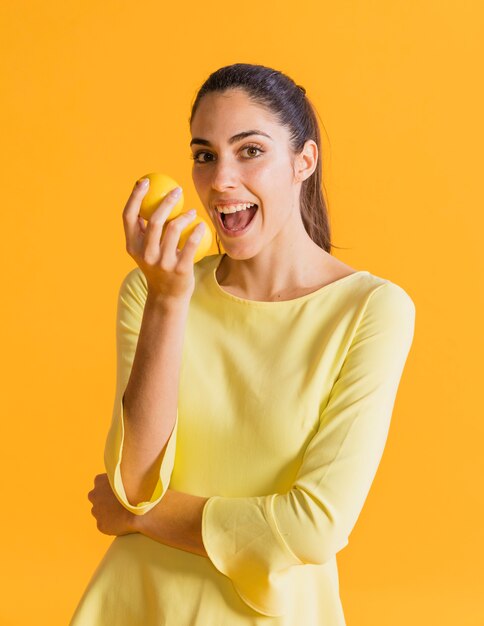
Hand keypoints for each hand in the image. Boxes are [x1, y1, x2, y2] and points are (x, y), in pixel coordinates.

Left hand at [87, 473, 137, 535]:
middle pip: (97, 497)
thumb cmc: (138, 490)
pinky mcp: (101, 525)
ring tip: (124, 512)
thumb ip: (120, 476)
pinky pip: (105, 524)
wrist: (141, 511)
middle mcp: (94, 495)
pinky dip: (112, 523)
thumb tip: (122, 476)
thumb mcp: (128, 476)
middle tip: (120, 501)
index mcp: (100, 480)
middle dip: (105, 499)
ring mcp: (96, 511)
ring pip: (100, 511)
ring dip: (108, 511)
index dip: (110, 486)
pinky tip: (123, 521)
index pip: (100, 482)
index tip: (119, 489)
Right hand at [123, 179, 204, 302]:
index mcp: (132, 246)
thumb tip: (146, 196)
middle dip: (167, 200)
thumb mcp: (144, 250)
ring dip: (185, 215)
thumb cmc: (157, 266)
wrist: (167, 296)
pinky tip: (201, 224)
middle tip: (178, 190)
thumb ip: (143, 229)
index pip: (128, 216)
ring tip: (192, 212)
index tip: (145, 181)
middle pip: (155, 220)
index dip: (135, 196)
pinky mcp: (180, 269)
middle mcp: (145, 254)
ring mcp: (162, 263)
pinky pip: (191, 244)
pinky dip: (197, 230)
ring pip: (174, 229)